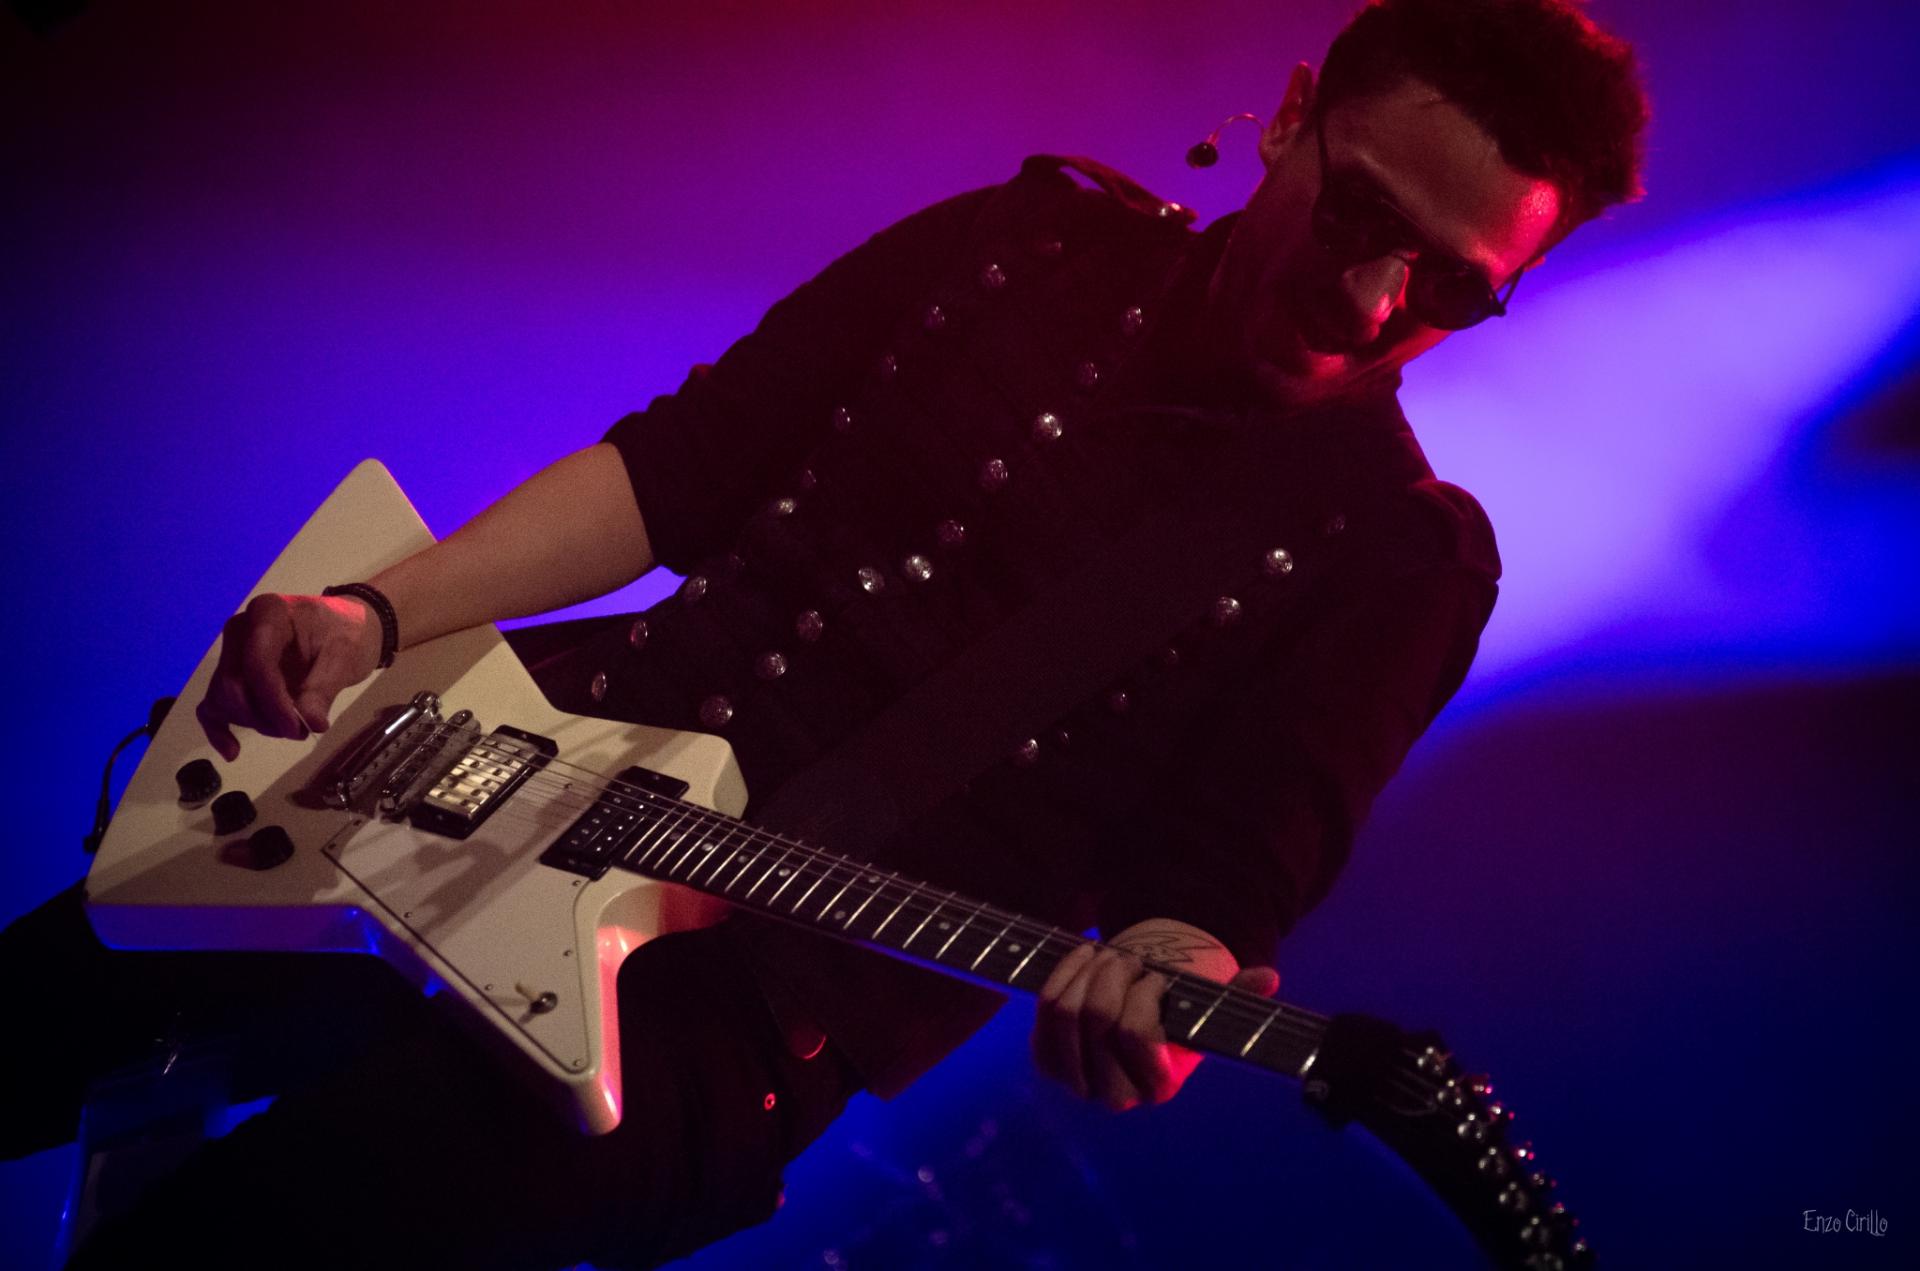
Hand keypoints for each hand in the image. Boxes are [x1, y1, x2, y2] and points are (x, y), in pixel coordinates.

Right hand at [195, 593, 384, 760]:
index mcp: (268, 614)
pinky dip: (219, 728)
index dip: (272, 701)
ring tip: (293, 731)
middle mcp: (240, 630)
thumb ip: (324, 689)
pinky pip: (212, 703)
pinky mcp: (231, 675)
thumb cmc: (346, 635)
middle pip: (233, 684)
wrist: (346, 628)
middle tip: (301, 731)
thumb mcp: (346, 656)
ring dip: (254, 723)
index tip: (296, 728)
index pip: (257, 662)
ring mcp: (231, 653)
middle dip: (264, 716)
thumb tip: (310, 723)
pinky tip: (232, 751)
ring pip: (223, 697)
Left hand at [1032, 918, 1279, 1110]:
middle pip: (1097, 1017)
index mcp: (1159, 1085)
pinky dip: (1062, 973)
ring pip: (1066, 1011)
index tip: (1157, 978)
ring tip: (1106, 954)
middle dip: (1114, 973)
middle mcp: (1116, 1093)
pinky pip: (1044, 1011)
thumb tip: (1268, 978)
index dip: (1142, 996)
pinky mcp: (1048, 1061)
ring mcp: (1076, 1080)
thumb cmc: (1175, 1014)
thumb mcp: (1208, 1007)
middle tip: (1129, 957)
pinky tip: (1082, 956)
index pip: (1136, 1036)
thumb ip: (1239, 995)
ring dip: (1087, 971)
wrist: (1132, 1025)